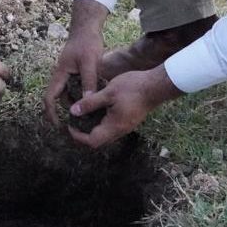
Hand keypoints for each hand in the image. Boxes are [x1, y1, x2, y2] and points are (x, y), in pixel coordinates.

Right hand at [43, 0, 108, 123]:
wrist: (87, 27)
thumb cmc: (87, 42)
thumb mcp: (90, 62)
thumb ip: (89, 81)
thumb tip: (88, 101)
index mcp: (60, 74)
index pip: (49, 98)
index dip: (51, 113)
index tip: (58, 126)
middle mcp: (61, 76)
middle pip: (59, 99)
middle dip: (67, 111)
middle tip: (81, 123)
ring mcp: (67, 74)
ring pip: (68, 94)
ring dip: (76, 103)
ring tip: (90, 113)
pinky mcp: (74, 72)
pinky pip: (75, 88)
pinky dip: (81, 95)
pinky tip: (93, 99)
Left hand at [66, 64, 182, 148]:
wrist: (156, 86)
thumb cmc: (132, 87)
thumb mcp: (108, 92)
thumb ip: (90, 103)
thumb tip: (73, 112)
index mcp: (114, 126)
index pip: (92, 141)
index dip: (78, 136)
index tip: (70, 124)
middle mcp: (120, 130)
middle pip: (98, 140)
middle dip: (83, 133)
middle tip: (74, 121)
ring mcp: (126, 126)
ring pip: (105, 134)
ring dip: (93, 127)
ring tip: (83, 114)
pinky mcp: (129, 120)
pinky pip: (112, 127)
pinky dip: (101, 122)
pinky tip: (97, 109)